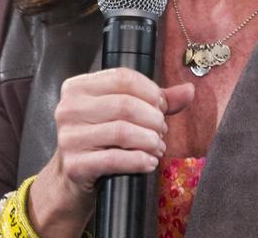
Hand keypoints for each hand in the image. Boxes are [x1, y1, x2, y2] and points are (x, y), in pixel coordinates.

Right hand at [27, 68, 195, 233]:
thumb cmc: (101, 140)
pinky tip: (149, 162)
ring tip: (158, 147)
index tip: (161, 106)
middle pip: (124, 104)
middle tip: (162, 131)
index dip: (150, 91)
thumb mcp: (124, 113)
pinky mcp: (74, 165)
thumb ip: (155, 100)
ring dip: (149, 140)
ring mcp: (68, 138)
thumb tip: (189, 90)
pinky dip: (139, 160)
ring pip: (122, 131)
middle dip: (153, 118)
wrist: (73, 178)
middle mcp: (68, 109)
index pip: (122, 78)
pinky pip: (115, 159)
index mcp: (78, 87)